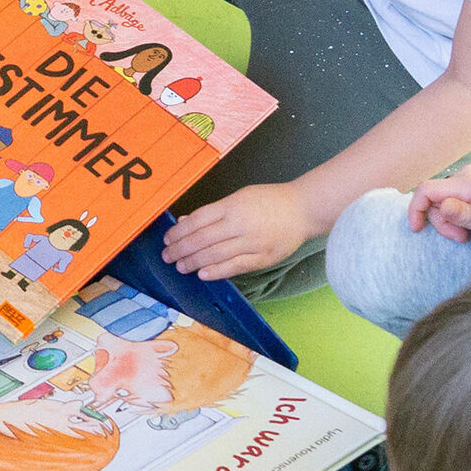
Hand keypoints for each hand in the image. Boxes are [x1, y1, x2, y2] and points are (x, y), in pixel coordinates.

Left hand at [162, 182, 316, 280]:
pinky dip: (217, 271)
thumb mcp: (239, 197)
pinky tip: (203, 274)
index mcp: (232, 206)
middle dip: (181, 249)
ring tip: (180, 266)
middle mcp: (239, 224)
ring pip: (215, 255)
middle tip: (167, 256)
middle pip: (202, 239)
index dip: (179, 232)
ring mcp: (251, 242)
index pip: (197, 220)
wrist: (303, 209)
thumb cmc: (270, 200)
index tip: (168, 239)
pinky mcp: (262, 258)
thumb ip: (214, 211)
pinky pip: (235, 266)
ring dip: (194, 262)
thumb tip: (186, 221)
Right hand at [407, 162, 470, 243]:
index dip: (416, 208)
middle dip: (443, 220)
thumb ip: (463, 214)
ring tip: (470, 233)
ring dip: (453, 217)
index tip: (416, 228)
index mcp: (468, 183)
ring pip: (447, 195)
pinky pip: (460, 192)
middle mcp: (469, 173)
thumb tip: (443, 206)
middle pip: (437, 196)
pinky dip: (461, 209)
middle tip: (461, 238)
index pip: (428, 190)